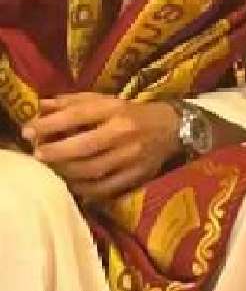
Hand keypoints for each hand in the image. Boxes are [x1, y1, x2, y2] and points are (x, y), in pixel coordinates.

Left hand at [21, 94, 180, 201]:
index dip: (50, 124)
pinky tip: (71, 184)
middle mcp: (124, 133)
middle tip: (37, 155)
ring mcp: (131, 157)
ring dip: (66, 172)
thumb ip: (74, 102)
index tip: (28, 131)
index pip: (78, 116)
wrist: (171, 128)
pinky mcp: (136, 176)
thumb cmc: (132, 113)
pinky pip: (105, 188)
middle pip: (84, 146)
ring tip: (51, 170)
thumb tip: (42, 106)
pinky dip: (84, 189)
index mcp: (115, 109)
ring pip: (92, 170)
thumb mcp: (106, 100)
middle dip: (55, 153)